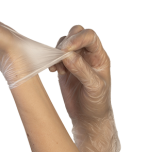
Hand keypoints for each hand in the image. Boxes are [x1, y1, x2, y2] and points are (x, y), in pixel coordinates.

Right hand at [48, 24, 120, 151]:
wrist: (88, 118)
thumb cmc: (97, 103)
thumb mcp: (94, 87)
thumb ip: (82, 70)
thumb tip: (68, 55)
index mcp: (100, 56)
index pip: (90, 36)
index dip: (78, 38)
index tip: (66, 49)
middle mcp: (88, 54)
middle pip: (76, 32)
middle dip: (66, 41)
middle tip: (61, 56)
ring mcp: (75, 60)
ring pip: (64, 42)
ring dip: (58, 52)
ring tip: (60, 70)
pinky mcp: (64, 67)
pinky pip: (56, 54)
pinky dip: (52, 59)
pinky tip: (54, 71)